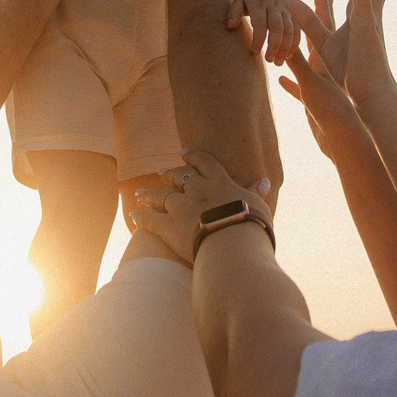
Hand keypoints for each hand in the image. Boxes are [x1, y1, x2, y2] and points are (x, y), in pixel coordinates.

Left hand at [127, 149, 274, 265]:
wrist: (232, 242)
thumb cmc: (251, 226)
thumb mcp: (259, 206)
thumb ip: (256, 193)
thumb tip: (264, 181)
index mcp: (219, 183)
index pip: (205, 164)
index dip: (193, 158)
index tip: (184, 153)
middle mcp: (197, 190)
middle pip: (179, 177)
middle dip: (170, 174)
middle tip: (161, 172)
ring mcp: (180, 207)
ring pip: (161, 196)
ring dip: (150, 194)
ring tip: (141, 193)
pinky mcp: (168, 226)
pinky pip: (150, 220)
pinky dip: (141, 217)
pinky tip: (133, 215)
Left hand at [228, 0, 297, 62]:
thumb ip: (234, 11)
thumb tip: (229, 26)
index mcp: (258, 2)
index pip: (260, 22)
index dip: (259, 38)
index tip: (255, 52)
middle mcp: (274, 4)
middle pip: (277, 27)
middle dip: (274, 45)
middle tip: (269, 60)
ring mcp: (286, 8)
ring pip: (290, 28)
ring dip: (286, 46)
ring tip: (279, 62)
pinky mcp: (294, 12)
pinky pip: (297, 28)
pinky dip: (295, 42)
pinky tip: (289, 55)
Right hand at [275, 0, 369, 161]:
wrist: (343, 139)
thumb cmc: (330, 111)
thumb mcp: (310, 83)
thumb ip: (298, 61)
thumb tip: (289, 42)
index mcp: (325, 59)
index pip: (324, 27)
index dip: (321, 7)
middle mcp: (324, 68)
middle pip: (318, 38)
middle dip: (314, 19)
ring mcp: (320, 84)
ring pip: (308, 61)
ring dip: (300, 49)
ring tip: (292, 36)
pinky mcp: (313, 102)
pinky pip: (299, 89)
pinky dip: (290, 84)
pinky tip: (281, 81)